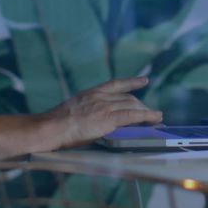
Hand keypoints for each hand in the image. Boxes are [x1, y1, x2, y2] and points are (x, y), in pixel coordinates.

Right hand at [44, 77, 162, 147]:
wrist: (51, 127)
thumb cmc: (55, 124)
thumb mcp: (71, 109)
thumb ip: (84, 110)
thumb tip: (89, 118)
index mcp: (90, 93)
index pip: (115, 84)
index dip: (131, 82)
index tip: (143, 81)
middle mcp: (100, 96)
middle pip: (127, 97)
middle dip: (141, 105)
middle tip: (150, 113)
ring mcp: (105, 106)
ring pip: (132, 105)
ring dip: (147, 112)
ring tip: (156, 118)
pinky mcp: (108, 119)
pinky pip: (133, 116)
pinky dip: (147, 116)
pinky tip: (155, 118)